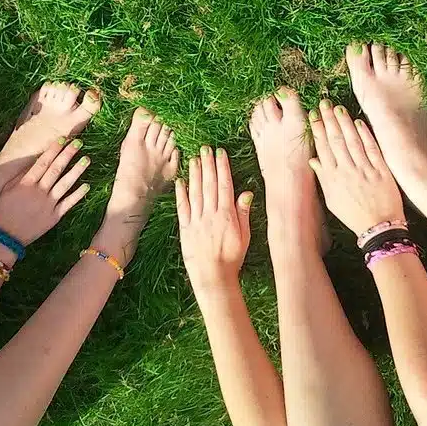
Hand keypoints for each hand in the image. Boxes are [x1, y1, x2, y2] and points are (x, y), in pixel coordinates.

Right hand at [0, 137, 91, 243]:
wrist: (6, 238)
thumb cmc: (3, 212)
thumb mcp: (6, 191)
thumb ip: (19, 176)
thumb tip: (32, 162)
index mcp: (26, 184)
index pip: (42, 163)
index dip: (53, 150)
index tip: (62, 139)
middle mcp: (39, 192)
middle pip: (56, 169)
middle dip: (68, 154)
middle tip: (78, 143)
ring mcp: (48, 204)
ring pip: (65, 184)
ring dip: (77, 170)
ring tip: (87, 159)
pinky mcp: (54, 217)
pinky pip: (68, 203)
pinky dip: (78, 194)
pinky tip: (87, 185)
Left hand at [177, 146, 252, 291]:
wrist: (213, 277)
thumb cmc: (232, 258)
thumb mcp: (245, 236)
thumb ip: (243, 213)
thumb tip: (246, 192)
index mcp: (227, 215)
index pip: (224, 185)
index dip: (222, 168)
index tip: (220, 153)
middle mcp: (211, 214)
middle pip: (209, 184)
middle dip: (208, 165)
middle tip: (205, 148)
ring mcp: (197, 220)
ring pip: (195, 192)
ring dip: (195, 174)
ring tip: (194, 158)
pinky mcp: (185, 228)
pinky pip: (182, 207)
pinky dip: (181, 193)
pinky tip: (181, 181)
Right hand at [308, 101, 405, 236]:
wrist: (379, 227)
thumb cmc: (353, 215)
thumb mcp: (332, 200)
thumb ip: (323, 178)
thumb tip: (313, 160)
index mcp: (332, 178)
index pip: (322, 148)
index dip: (317, 130)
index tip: (313, 115)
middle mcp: (346, 171)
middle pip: (335, 140)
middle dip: (328, 120)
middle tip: (323, 104)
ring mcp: (364, 170)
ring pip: (352, 141)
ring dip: (344, 123)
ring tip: (338, 108)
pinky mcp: (381, 170)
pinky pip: (371, 149)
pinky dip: (365, 134)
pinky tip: (359, 122)